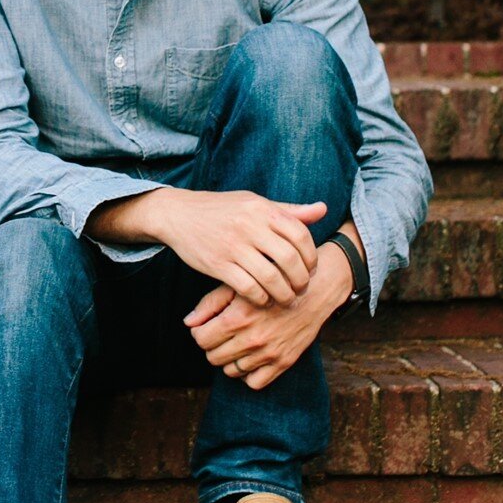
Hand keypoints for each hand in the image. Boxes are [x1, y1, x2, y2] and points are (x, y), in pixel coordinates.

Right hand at [156, 189, 326, 307]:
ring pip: (270, 277)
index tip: (310, 268)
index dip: (311, 256)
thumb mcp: (254, 202)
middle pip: (289, 259)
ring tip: (286, 299)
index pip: (300, 235)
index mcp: (261, 209)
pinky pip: (247, 287)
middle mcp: (249, 226)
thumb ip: (288, 210)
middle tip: (301, 289)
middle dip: (301, 279)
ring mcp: (232, 246)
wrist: (179, 214)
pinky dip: (261, 298)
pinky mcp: (217, 264)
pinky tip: (263, 299)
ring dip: (283, 294)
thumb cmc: (221, 209)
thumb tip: (323, 210)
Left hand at [185, 245, 352, 388]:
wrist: (312, 291)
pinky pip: (254, 382)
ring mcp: (269, 353)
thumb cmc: (270, 284)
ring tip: (236, 343)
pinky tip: (249, 357)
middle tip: (221, 335)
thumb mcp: (237, 286)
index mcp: (237, 318)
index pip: (201, 339)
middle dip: (212, 346)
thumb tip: (188, 323)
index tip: (207, 326)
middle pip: (213, 357)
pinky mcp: (284, 362)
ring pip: (231, 371)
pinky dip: (247, 374)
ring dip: (229, 359)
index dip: (200, 332)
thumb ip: (209, 304)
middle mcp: (252, 339)